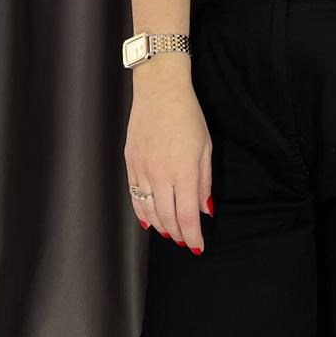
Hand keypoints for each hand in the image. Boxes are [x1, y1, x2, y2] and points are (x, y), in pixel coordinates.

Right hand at [124, 62, 212, 251]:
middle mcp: (161, 174)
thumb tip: (205, 209)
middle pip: (167, 217)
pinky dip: (142, 212)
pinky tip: (149, 221)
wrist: (159, 90)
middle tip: (184, 242)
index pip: (187, 215)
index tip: (197, 247)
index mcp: (184, 170)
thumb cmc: (187, 115)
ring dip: (160, 226)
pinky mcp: (130, 163)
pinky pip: (134, 195)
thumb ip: (204, 181)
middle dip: (178, 234)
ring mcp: (142, 169)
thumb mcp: (205, 146)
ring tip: (169, 234)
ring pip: (149, 210)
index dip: (192, 236)